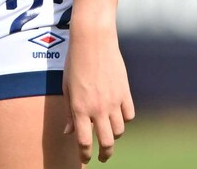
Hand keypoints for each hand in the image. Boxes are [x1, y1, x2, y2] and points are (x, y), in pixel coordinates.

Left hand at [62, 24, 134, 162]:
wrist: (93, 39)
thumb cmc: (75, 61)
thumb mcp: (66, 87)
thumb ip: (69, 112)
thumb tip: (69, 132)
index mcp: (80, 108)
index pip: (84, 142)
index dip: (85, 154)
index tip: (86, 158)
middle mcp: (98, 108)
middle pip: (107, 143)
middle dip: (105, 154)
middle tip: (102, 156)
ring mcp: (113, 101)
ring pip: (119, 131)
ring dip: (114, 135)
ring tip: (109, 132)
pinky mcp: (125, 92)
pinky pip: (129, 115)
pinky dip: (124, 118)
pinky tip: (118, 114)